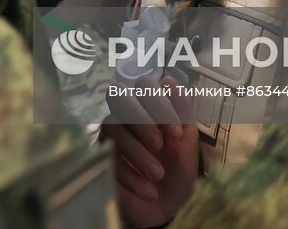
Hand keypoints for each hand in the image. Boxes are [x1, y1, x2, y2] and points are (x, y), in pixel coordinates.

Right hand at [102, 76, 198, 227]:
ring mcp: (111, 135)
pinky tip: (150, 190)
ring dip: (137, 151)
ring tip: (158, 174)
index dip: (160, 103)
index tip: (177, 133)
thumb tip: (168, 81)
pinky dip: (130, 175)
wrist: (167, 207)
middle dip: (141, 119)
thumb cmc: (177, 170)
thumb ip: (182, 111)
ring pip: (112, 125)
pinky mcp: (99, 158)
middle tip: (159, 145)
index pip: (144, 84)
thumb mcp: (188, 142)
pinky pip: (105, 157)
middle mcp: (126, 115)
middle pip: (118, 95)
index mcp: (149, 106)